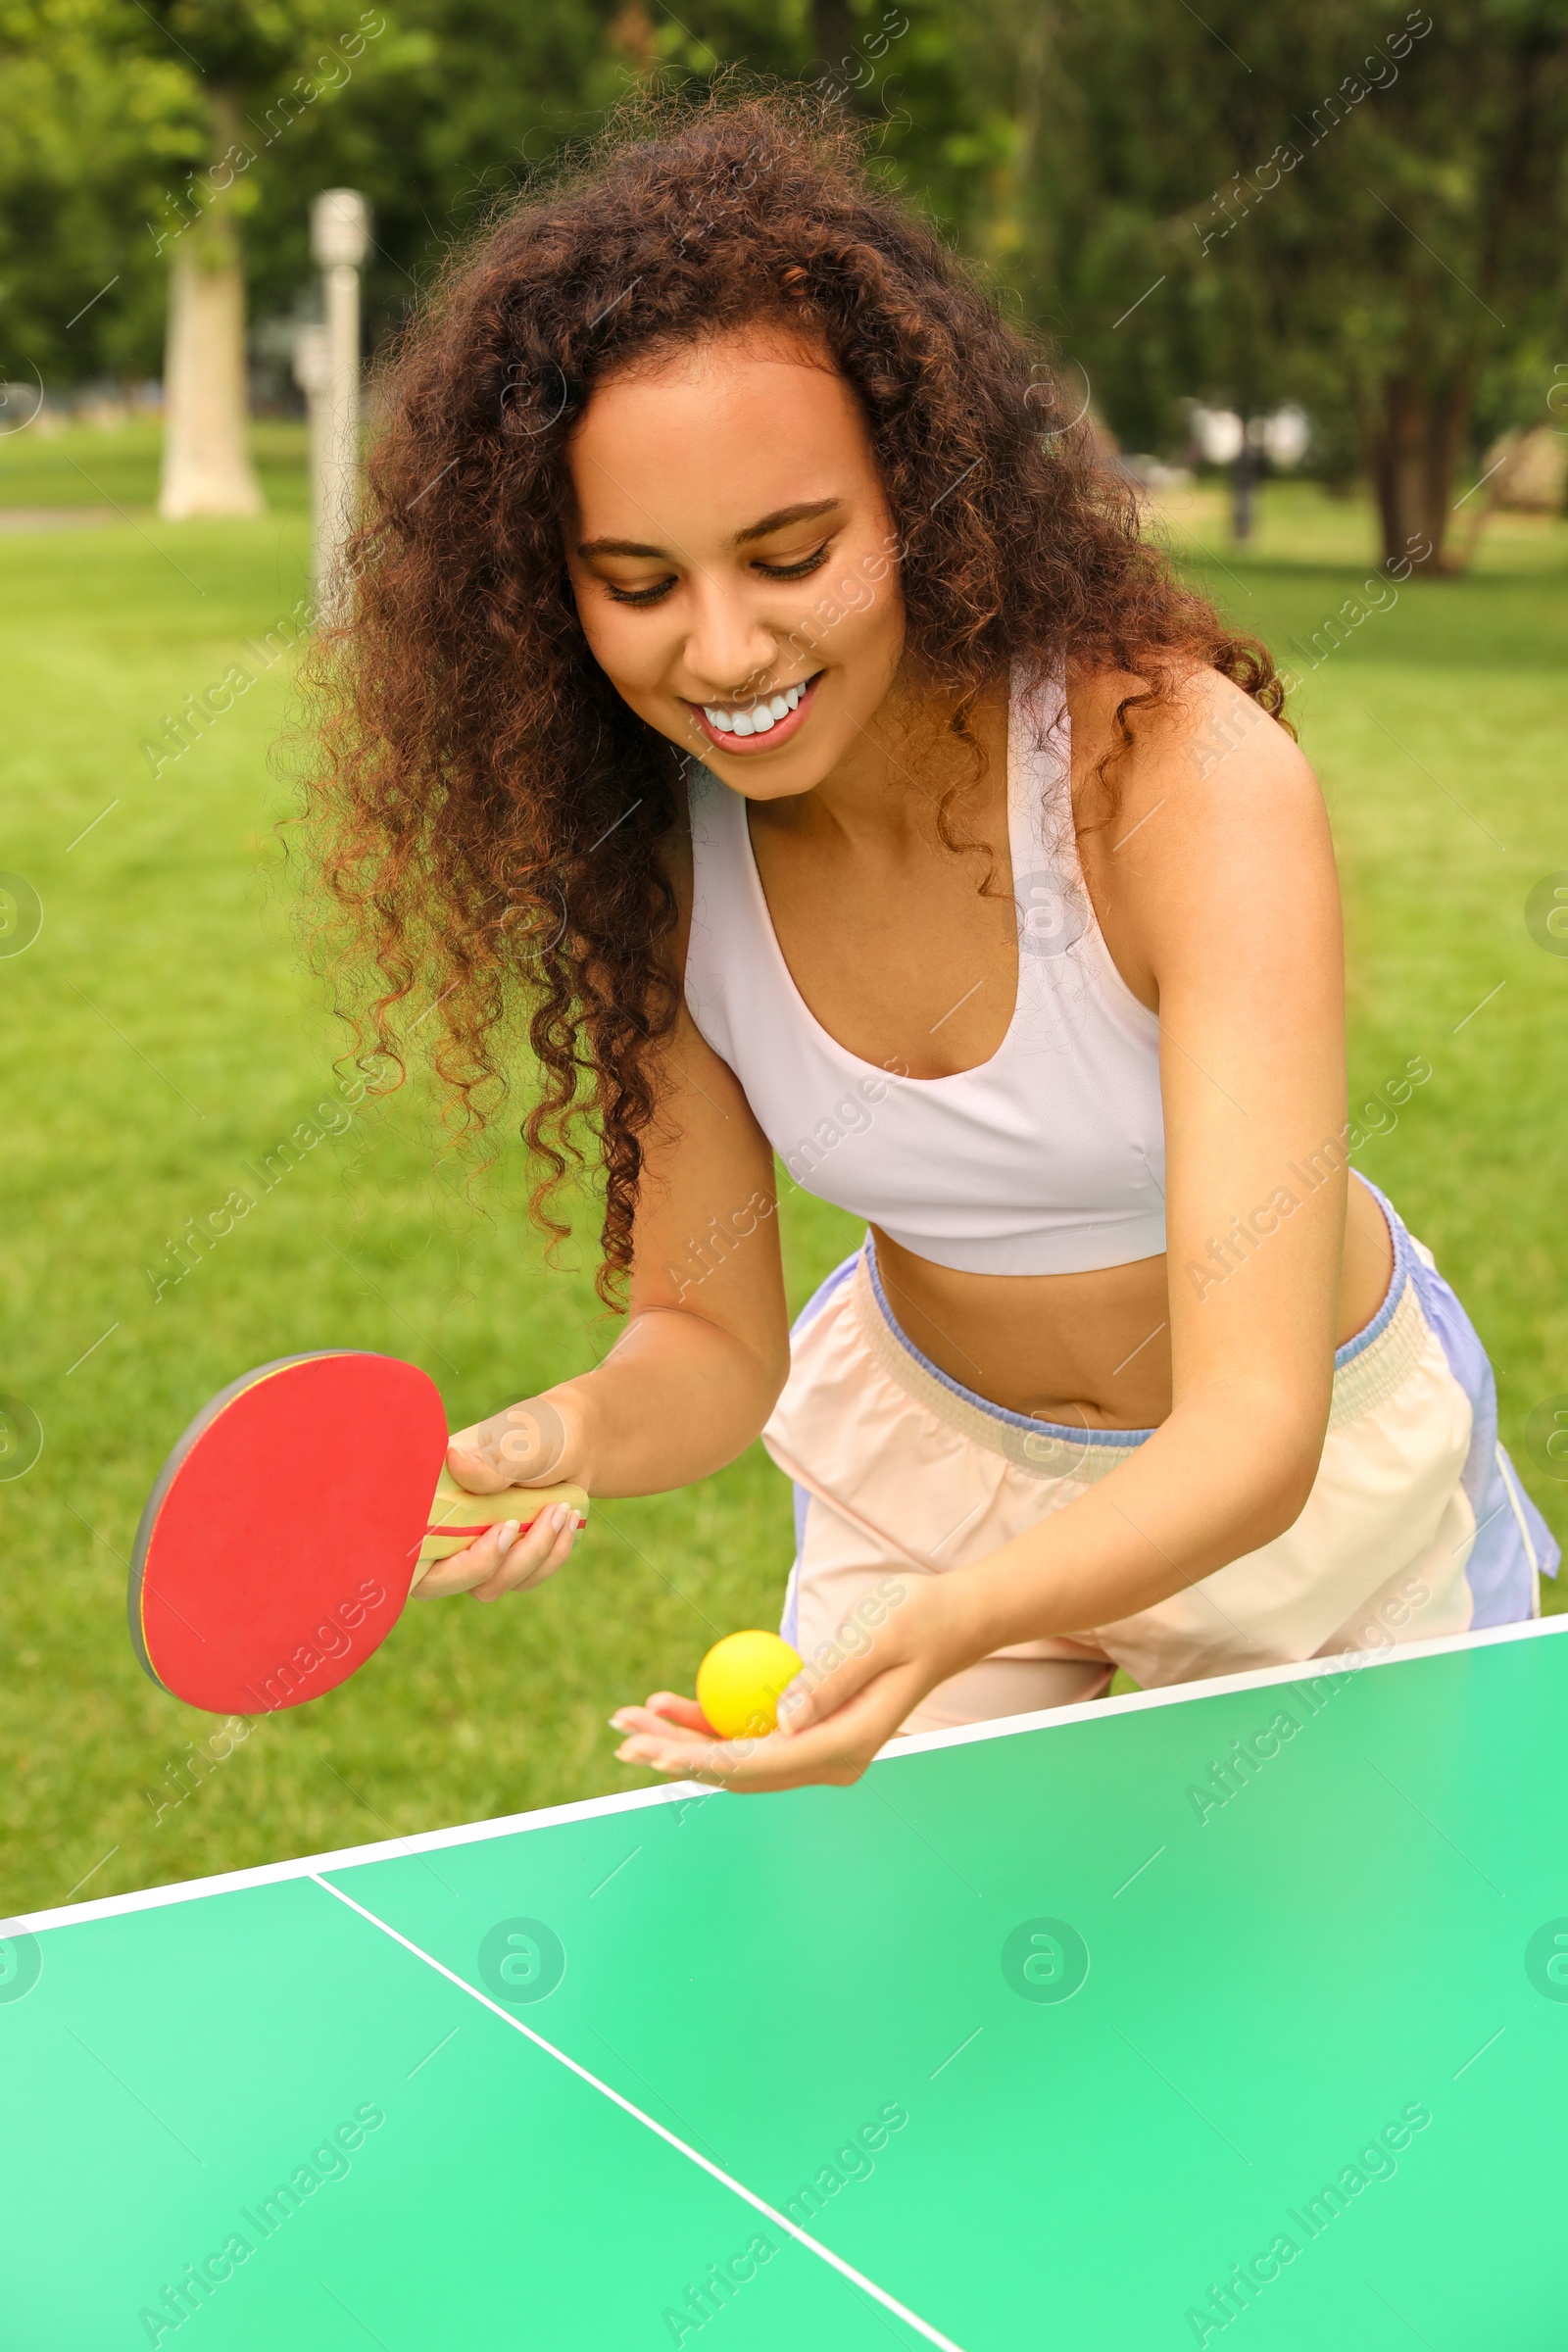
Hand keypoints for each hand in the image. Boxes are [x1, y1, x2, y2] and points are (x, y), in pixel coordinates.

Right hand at [415, 1389, 586, 1602]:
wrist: (577, 1444)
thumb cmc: (539, 1434)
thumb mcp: (520, 1441)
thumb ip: (492, 1459)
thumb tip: (454, 1462)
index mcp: (428, 1493)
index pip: (392, 1540)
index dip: (405, 1560)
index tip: (460, 1536)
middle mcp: (440, 1528)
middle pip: (431, 1584)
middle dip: (483, 1565)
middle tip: (515, 1525)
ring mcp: (470, 1550)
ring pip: (486, 1588)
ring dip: (530, 1556)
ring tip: (560, 1510)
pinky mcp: (503, 1564)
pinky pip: (520, 1583)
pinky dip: (550, 1557)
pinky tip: (568, 1521)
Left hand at [609, 1576, 980, 1791]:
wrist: (951, 1622)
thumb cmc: (919, 1618)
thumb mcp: (878, 1636)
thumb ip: (830, 1678)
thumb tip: (781, 1721)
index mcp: (846, 1746)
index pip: (756, 1763)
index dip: (697, 1757)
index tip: (648, 1745)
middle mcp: (832, 1759)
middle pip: (739, 1769)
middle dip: (676, 1754)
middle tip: (621, 1733)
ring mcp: (821, 1748)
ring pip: (740, 1755)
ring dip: (687, 1739)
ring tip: (633, 1717)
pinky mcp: (812, 1729)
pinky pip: (753, 1733)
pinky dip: (712, 1722)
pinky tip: (672, 1706)